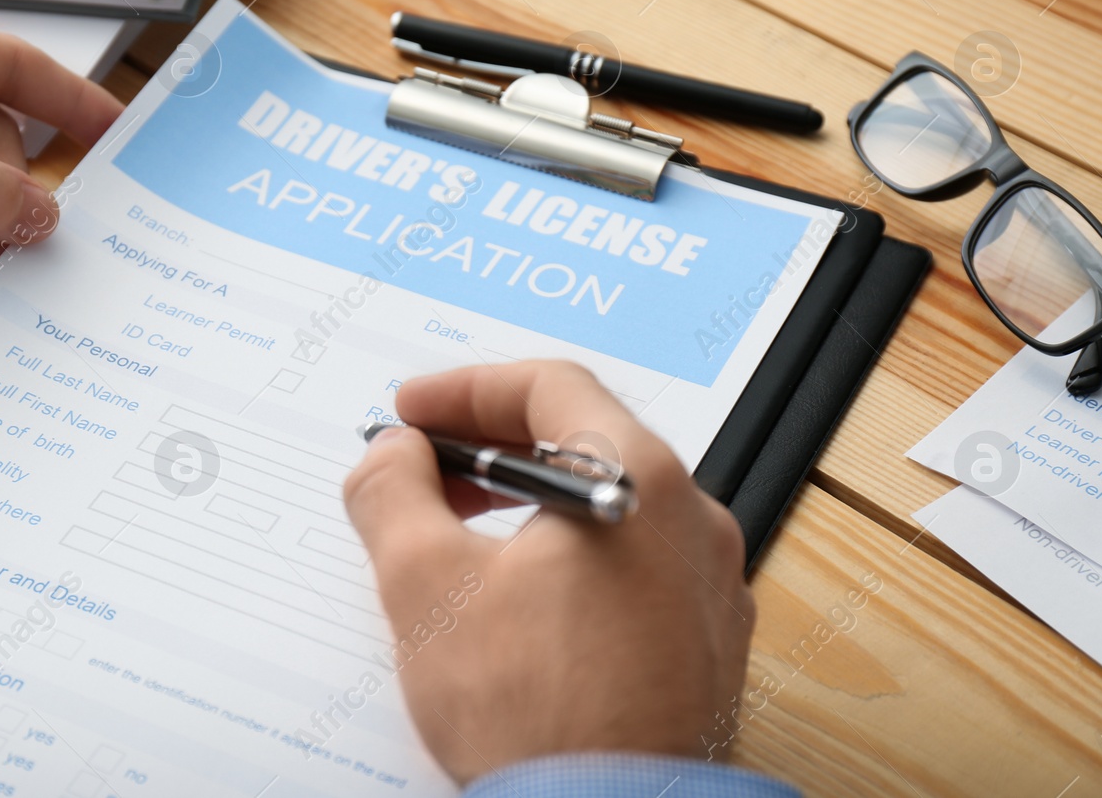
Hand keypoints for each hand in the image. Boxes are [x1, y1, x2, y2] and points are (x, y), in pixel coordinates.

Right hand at [343, 360, 754, 783]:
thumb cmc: (536, 716)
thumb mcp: (424, 585)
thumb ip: (393, 494)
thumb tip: (391, 454)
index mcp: (637, 480)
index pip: (550, 386)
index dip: (465, 389)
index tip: (412, 412)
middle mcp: (692, 520)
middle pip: (585, 440)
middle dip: (490, 447)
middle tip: (423, 470)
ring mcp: (710, 584)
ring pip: (611, 506)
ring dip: (529, 503)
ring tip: (461, 536)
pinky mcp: (708, 641)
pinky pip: (635, 565)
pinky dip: (572, 556)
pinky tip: (519, 597)